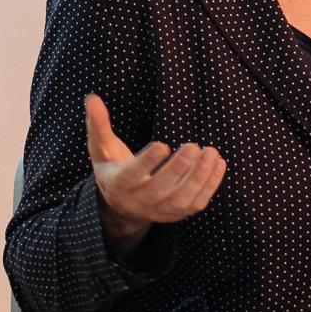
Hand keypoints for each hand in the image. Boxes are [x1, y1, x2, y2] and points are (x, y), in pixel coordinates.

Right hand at [85, 93, 226, 257]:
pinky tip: (218, 163)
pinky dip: (210, 186)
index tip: (162, 144)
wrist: (121, 205)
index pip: (132, 176)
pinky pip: (196, 203)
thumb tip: (92, 98)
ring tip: (211, 153)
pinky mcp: (177, 214)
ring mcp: (160, 211)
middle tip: (193, 147)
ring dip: (199, 178)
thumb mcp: (101, 149)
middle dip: (178, 169)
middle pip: (160, 190)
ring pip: (181, 200)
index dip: (147, 162)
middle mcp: (139, 201)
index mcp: (119, 184)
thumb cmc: (112, 168)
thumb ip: (98, 124)